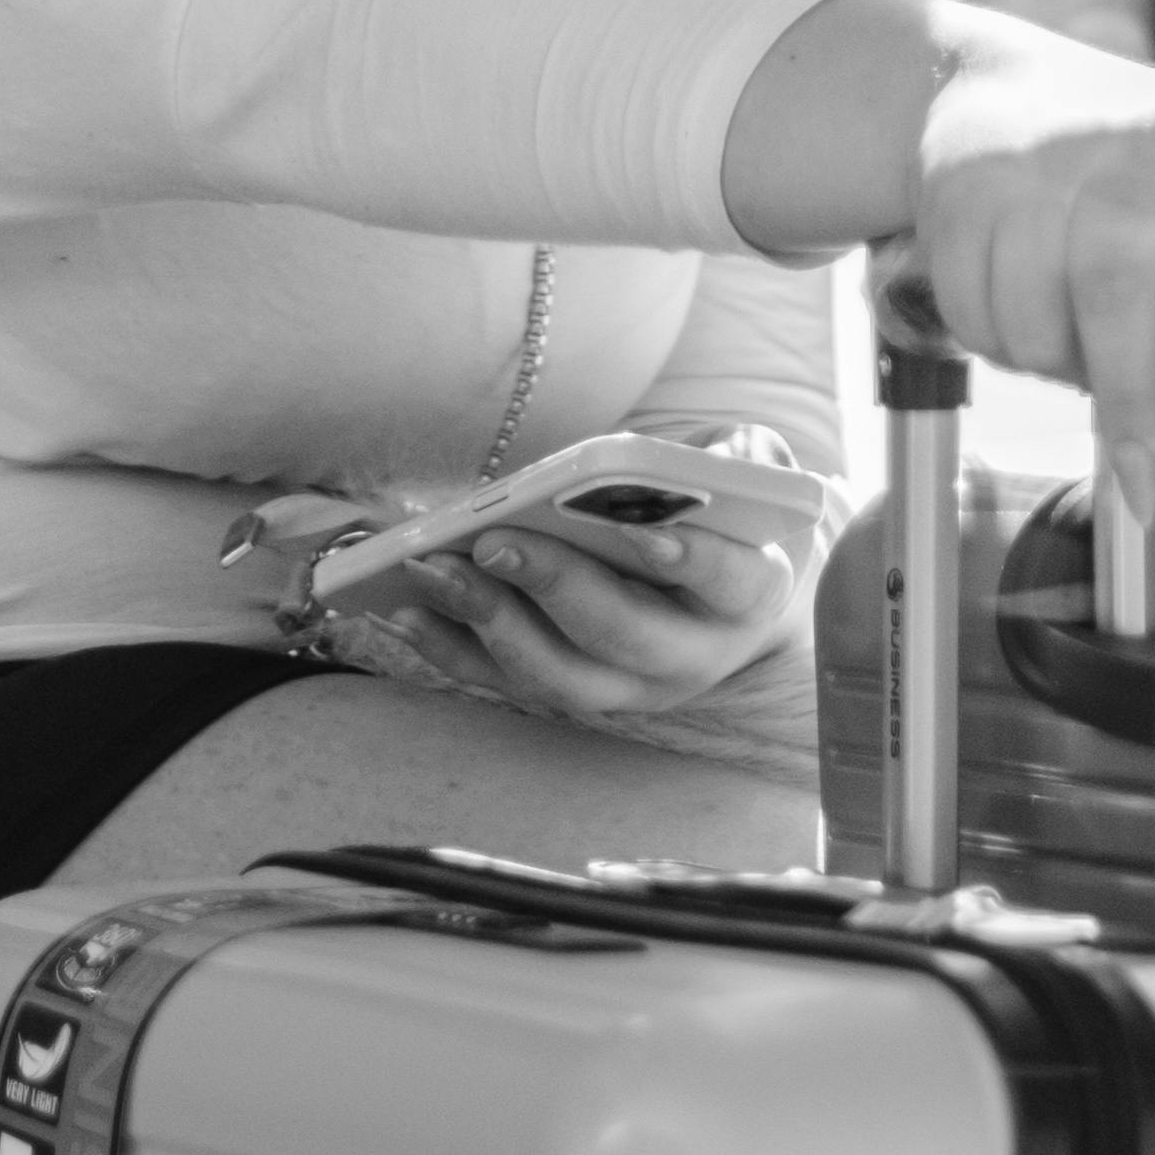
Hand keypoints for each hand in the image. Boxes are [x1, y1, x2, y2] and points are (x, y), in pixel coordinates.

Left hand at [366, 473, 816, 728]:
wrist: (719, 592)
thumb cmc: (725, 515)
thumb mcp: (749, 476)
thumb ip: (740, 462)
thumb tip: (701, 463)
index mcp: (747, 594)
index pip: (732, 581)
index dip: (695, 560)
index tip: (649, 535)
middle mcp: (691, 656)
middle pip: (625, 635)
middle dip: (555, 587)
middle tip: (495, 542)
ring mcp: (629, 687)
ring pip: (561, 678)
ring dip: (490, 624)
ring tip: (432, 570)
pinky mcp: (572, 692)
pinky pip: (506, 683)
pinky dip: (451, 652)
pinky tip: (404, 611)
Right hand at [720, 0, 1154, 521]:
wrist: (979, 88)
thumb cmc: (1139, 134)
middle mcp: (1121, 158)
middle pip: (1123, 299)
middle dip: (1136, 405)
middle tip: (1148, 481)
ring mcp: (1028, 183)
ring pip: (1045, 330)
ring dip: (1064, 367)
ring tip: (1084, 341)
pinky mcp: (958, 212)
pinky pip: (984, 326)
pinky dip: (1004, 345)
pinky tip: (1026, 309)